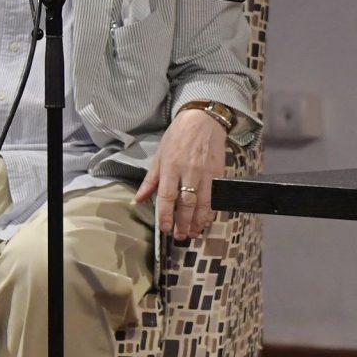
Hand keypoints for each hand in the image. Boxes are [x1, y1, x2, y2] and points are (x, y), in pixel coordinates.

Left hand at [136, 105, 230, 240]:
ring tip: (193, 233)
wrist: (204, 120)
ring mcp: (206, 174)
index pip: (166, 196)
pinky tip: (206, 220)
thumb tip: (138, 200)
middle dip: (182, 223)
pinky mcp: (219, 174)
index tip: (165, 228)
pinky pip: (214, 197)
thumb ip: (150, 180)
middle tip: (179, 236)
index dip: (166, 215)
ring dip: (198, 221)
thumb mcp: (159, 155)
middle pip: (186, 204)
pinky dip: (210, 211)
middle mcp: (189, 172)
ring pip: (203, 203)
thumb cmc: (178, 136)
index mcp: (170, 167)